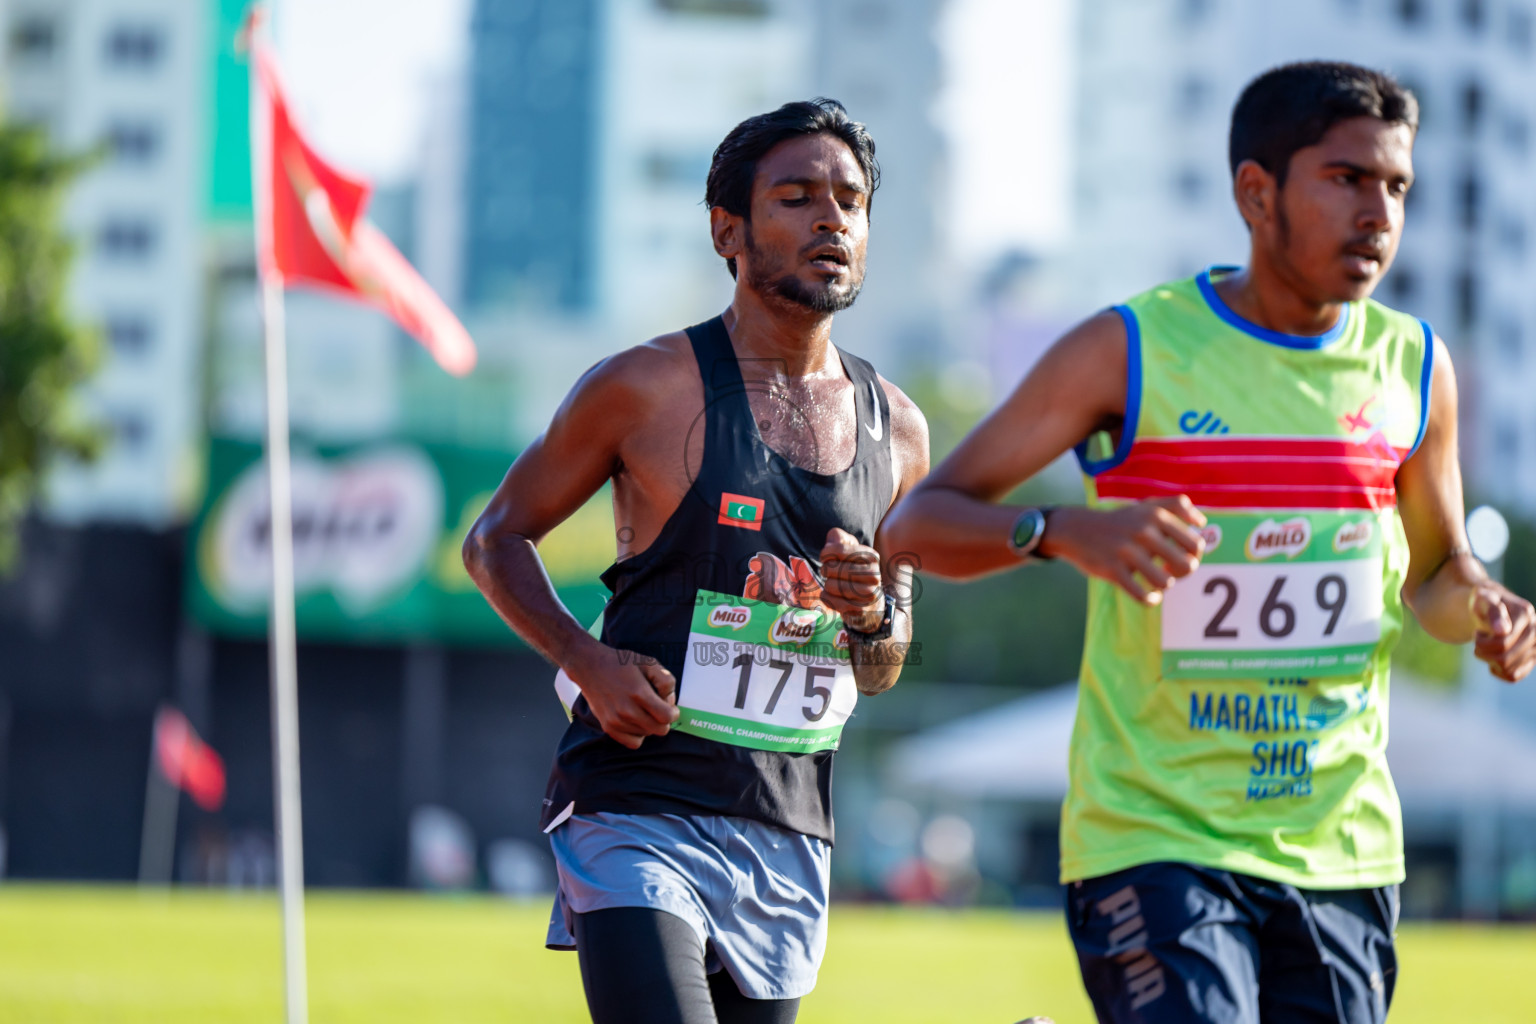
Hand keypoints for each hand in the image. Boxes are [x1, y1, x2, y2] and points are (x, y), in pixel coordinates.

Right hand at [566, 643, 678, 748]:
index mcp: (639, 693)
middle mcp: (627, 710)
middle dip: (664, 720)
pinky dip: (638, 734)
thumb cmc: (622, 664)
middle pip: (660, 730)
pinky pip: (633, 743)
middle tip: (658, 707)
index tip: (671, 708)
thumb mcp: (649, 662)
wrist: (590, 666)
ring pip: (647, 734)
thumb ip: (666, 681)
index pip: (666, 717)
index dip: (673, 713)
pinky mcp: (608, 727)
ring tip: (641, 708)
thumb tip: (669, 702)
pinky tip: (635, 720)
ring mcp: (616, 721)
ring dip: (649, 724)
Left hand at [820, 527, 883, 630]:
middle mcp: (874, 574)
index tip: (825, 557)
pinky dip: (826, 597)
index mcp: (871, 556)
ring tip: (832, 584)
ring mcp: (868, 593)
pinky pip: (831, 600)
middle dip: (825, 570)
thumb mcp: (850, 551)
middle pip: (831, 567)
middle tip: (828, 572)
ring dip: (827, 584)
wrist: (871, 603)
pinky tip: (832, 595)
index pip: (838, 549)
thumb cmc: (855, 571)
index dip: (826, 553)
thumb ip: (839, 538)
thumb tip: (832, 540)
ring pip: (830, 585)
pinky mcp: (859, 609)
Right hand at [1046, 496, 1206, 604]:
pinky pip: (1141, 594)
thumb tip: (1202, 522)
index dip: (1193, 557)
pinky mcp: (1112, 569)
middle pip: (1187, 565)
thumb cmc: (1119, 521)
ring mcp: (1126, 551)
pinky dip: (1150, 600)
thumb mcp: (1146, 506)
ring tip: (1156, 582)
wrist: (1076, 529)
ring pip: (1165, 582)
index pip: (1196, 544)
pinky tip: (1150, 596)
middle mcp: (1144, 531)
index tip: (1178, 557)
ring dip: (1164, 586)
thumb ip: (1176, 506)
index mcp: (1156, 516)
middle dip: (1182, 574)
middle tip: (1169, 572)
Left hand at [1472, 583, 1535, 682]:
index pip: (1502, 643)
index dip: (1481, 642)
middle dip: (1483, 652)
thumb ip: (1493, 611)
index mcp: (1525, 614)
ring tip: (1486, 647)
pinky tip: (1493, 658)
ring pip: (1508, 670)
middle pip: (1504, 659)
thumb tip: (1503, 630)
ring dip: (1489, 661)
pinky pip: (1513, 677)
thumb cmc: (1484, 602)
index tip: (1478, 633)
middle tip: (1478, 641)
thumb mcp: (1483, 599)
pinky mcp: (1532, 659)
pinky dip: (1498, 671)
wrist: (1490, 608)